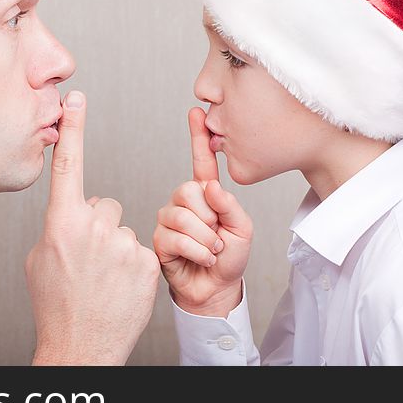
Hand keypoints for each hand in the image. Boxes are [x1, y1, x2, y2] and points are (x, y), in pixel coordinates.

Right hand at [26, 91, 159, 364]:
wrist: (80, 347)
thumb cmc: (56, 305)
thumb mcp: (41, 258)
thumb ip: (58, 225)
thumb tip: (74, 212)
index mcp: (62, 223)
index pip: (69, 165)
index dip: (74, 128)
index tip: (76, 98)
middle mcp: (94, 228)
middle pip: (104, 204)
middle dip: (98, 225)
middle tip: (88, 259)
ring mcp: (124, 245)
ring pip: (123, 228)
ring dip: (116, 247)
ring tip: (103, 279)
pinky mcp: (148, 262)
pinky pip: (141, 248)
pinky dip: (133, 265)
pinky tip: (120, 287)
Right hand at [153, 107, 252, 316]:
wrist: (216, 290)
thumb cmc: (229, 258)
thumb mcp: (243, 229)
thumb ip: (230, 205)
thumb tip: (210, 187)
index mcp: (206, 194)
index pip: (201, 161)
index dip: (198, 137)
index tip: (196, 112)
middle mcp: (184, 202)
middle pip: (188, 190)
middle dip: (209, 217)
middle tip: (217, 236)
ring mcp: (169, 219)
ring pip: (182, 216)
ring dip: (205, 239)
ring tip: (211, 250)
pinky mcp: (159, 239)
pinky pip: (175, 237)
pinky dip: (196, 251)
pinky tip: (201, 258)